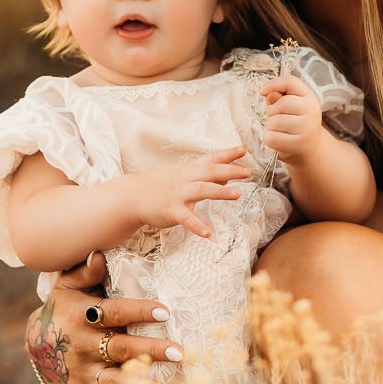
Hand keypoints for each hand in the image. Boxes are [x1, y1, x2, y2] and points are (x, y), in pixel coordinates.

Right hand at [25, 250, 183, 383]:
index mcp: (83, 317)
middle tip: (180, 353)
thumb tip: (100, 254)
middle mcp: (84, 346)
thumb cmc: (63, 308)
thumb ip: (85, 271)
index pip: (115, 312)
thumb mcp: (67, 286)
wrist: (35, 345)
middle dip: (149, 351)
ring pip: (114, 382)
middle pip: (120, 348)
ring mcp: (85, 373)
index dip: (139, 311)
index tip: (166, 312)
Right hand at [126, 147, 253, 238]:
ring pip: (202, 190)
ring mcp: (179, 195)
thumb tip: (229, 174)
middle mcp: (186, 179)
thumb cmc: (161, 185)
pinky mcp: (172, 211)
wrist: (133, 196)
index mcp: (190, 170)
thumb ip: (206, 175)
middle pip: (210, 172)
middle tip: (249, 172)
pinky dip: (198, 226)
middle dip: (230, 171)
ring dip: (220, 192)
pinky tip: (209, 234)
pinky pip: (187, 218)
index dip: (227, 154)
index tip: (243, 150)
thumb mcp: (184, 175)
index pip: (211, 159)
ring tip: (237, 195)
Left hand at [261, 74, 327, 163]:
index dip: (273, 84)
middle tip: (274, 118)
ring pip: (275, 122)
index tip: (262, 92)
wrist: (311, 148)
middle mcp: (311, 111)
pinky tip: (277, 139)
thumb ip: (278, 97)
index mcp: (309, 97)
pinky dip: (269, 139)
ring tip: (277, 129)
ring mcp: (307, 128)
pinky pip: (272, 138)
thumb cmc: (296, 123)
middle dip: (272, 111)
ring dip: (270, 126)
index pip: (290, 82)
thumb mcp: (291, 106)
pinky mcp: (299, 144)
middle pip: (282, 103)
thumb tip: (268, 94)